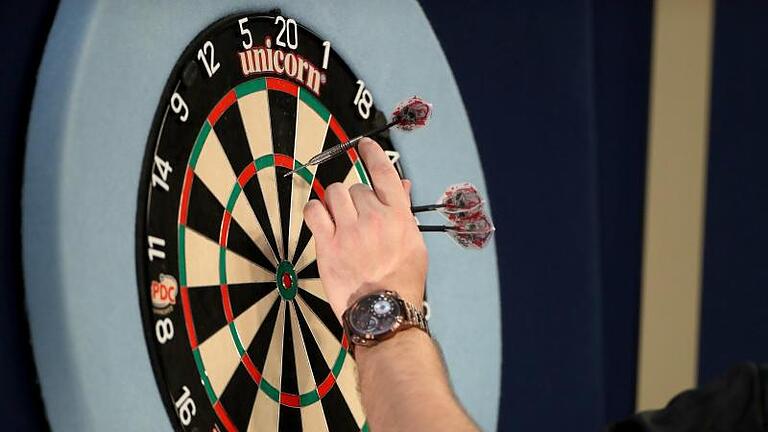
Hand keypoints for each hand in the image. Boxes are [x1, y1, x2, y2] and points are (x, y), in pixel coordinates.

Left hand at [303, 138, 426, 320]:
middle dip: (356, 198)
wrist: (383, 312)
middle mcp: (374, 219)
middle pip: (356, 187)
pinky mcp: (328, 246)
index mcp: (398, 217)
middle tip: (359, 218)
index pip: (384, 173)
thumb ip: (404, 212)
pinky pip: (314, 211)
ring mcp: (349, 232)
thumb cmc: (401, 281)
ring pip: (334, 193)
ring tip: (339, 219)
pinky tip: (321, 219)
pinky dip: (315, 210)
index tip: (365, 145)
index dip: (372, 154)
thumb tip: (402, 186)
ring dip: (335, 201)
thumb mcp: (414, 244)